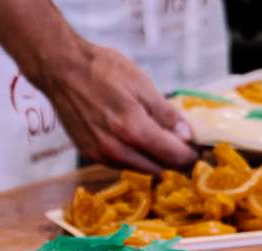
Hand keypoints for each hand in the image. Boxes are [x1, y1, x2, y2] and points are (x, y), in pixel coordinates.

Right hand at [39, 41, 197, 171]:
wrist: (60, 70)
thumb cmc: (102, 70)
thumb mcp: (142, 85)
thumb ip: (166, 115)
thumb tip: (187, 136)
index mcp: (134, 130)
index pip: (174, 156)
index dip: (191, 155)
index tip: (201, 150)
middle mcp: (117, 149)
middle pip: (160, 168)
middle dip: (176, 161)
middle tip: (185, 147)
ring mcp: (102, 155)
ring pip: (141, 169)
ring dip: (156, 161)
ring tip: (163, 142)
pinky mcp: (91, 155)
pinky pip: (123, 165)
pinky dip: (137, 158)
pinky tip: (139, 142)